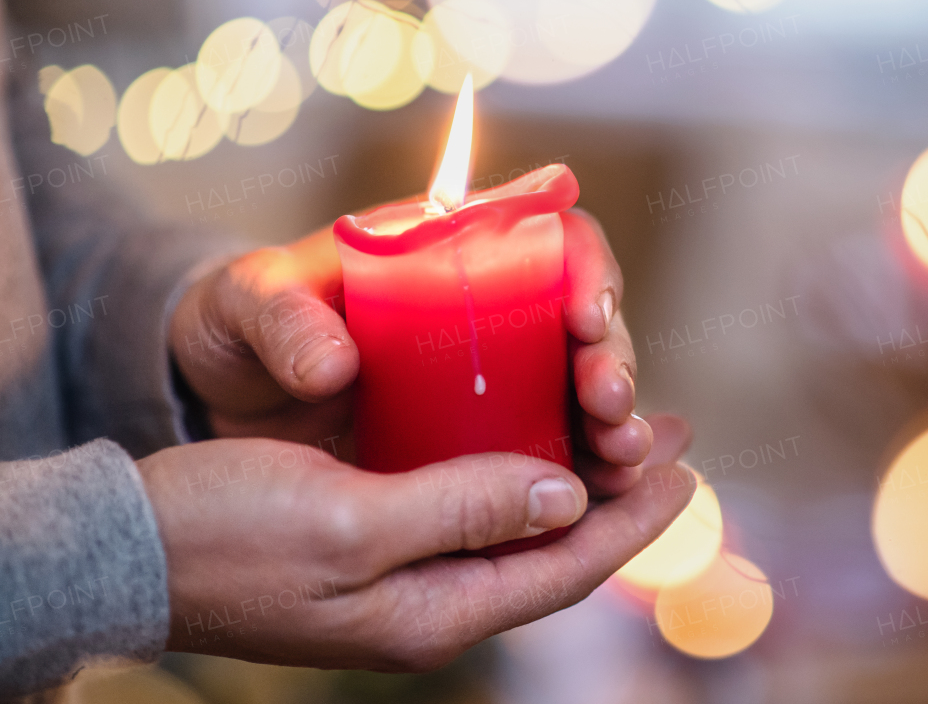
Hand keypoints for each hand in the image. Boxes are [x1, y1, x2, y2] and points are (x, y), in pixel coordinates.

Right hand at [139, 415, 694, 668]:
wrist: (126, 549)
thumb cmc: (225, 534)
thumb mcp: (349, 520)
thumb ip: (464, 508)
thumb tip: (566, 495)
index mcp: (434, 611)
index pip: (567, 567)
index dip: (634, 518)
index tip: (687, 468)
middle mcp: (432, 602)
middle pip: (554, 548)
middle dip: (619, 494)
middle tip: (672, 435)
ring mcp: (405, 576)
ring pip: (518, 527)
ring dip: (574, 480)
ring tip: (620, 430)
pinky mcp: (379, 543)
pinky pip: (472, 510)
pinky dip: (515, 474)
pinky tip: (530, 439)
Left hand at [169, 199, 651, 493]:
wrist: (221, 384)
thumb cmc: (243, 319)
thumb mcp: (248, 302)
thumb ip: (282, 320)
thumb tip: (335, 367)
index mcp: (447, 247)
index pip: (549, 235)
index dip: (586, 269)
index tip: (585, 318)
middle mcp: (486, 306)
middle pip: (583, 318)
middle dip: (612, 359)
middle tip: (608, 403)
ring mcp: (487, 374)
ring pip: (577, 388)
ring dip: (611, 421)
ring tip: (617, 456)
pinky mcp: (473, 435)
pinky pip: (542, 447)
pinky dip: (576, 470)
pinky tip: (596, 496)